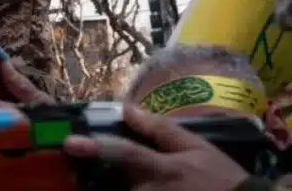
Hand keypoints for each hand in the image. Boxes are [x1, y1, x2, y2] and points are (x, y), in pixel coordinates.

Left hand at [64, 103, 249, 190]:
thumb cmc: (222, 179)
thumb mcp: (196, 148)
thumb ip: (160, 129)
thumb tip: (128, 108)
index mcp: (161, 169)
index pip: (124, 154)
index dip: (96, 147)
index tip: (69, 143)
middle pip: (110, 183)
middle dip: (93, 176)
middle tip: (83, 159)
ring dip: (106, 184)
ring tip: (95, 183)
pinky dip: (123, 189)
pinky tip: (134, 183)